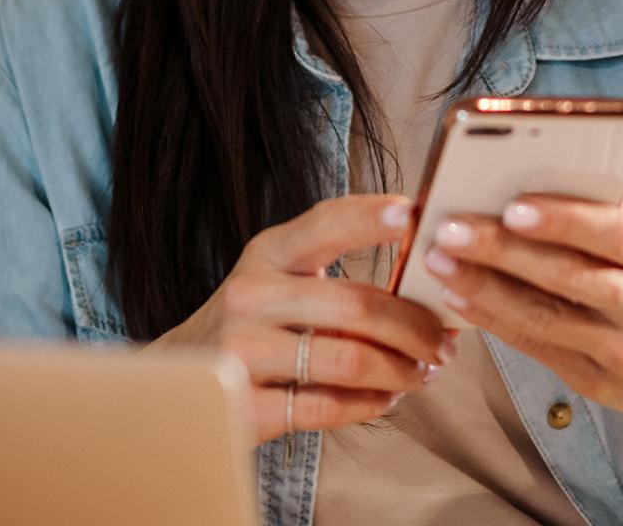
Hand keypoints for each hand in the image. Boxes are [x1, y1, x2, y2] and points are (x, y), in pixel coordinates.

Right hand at [145, 193, 457, 443]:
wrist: (179, 379)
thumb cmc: (253, 324)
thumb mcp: (278, 279)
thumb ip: (334, 271)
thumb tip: (426, 276)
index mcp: (266, 253)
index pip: (324, 224)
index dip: (371, 218)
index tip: (415, 215)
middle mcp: (250, 296)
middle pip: (356, 305)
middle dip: (415, 327)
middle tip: (442, 342)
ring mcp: (242, 352)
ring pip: (349, 360)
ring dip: (401, 370)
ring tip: (421, 373)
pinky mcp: (243, 405)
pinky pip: (327, 406)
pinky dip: (369, 404)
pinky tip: (383, 398)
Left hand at [420, 193, 622, 442]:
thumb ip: (618, 213)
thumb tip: (545, 182)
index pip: (614, 234)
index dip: (563, 221)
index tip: (513, 206)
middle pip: (567, 277)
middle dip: (501, 252)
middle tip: (450, 229)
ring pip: (543, 319)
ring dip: (483, 289)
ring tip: (439, 262)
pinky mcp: (599, 384)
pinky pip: (536, 348)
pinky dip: (493, 322)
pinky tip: (458, 299)